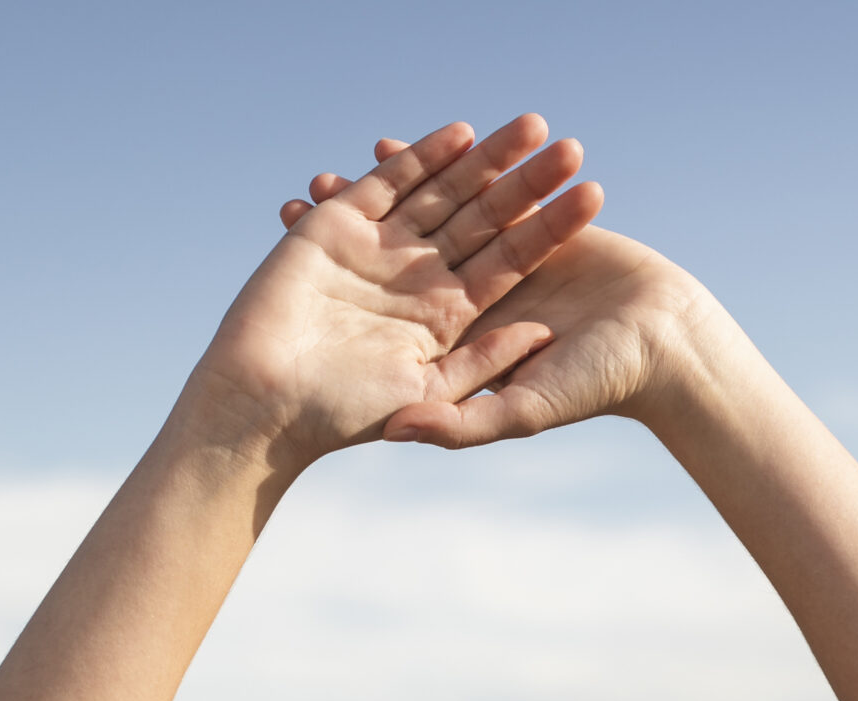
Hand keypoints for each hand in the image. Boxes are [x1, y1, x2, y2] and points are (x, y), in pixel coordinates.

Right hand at [185, 115, 602, 464]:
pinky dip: (421, 156)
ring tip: (531, 127)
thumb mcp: (431, 392)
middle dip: (527, 184)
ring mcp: (379, 248)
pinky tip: (463, 134)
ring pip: (444, 192)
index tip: (590, 198)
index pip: (508, 263)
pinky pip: (388, 183)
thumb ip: (485, 364)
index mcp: (444, 318)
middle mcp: (416, 278)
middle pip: (485, 220)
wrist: (266, 401)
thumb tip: (541, 333)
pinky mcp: (337, 225)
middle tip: (572, 148)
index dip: (548, 230)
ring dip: (486, 159)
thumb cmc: (343, 415)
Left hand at [302, 138, 724, 450]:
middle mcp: (470, 304)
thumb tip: (392, 432)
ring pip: (430, 224)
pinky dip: (438, 171)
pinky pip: (472, 191)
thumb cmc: (596, 386)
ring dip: (387, 197)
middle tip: (298, 203)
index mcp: (458, 346)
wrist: (661, 340)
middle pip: (396, 268)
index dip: (340, 301)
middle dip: (350, 237)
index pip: (385, 321)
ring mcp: (497, 263)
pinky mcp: (525, 226)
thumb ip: (458, 423)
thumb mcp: (520, 412)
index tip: (288, 278)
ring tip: (339, 168)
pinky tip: (395, 146)